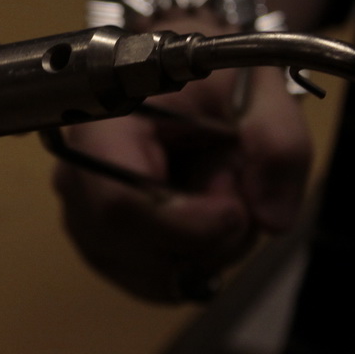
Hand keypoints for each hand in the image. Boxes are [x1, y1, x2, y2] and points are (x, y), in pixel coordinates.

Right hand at [51, 16, 311, 301]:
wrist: (179, 75)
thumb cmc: (206, 72)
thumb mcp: (256, 86)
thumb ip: (277, 141)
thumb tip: (271, 217)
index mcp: (103, 126)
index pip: (118, 203)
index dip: (184, 224)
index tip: (235, 210)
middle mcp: (78, 176)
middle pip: (135, 248)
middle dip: (207, 237)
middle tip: (236, 185)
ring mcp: (84, 216)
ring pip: (148, 273)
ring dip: (206, 251)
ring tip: (222, 195)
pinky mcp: (102, 243)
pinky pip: (152, 281)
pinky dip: (194, 263)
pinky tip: (207, 220)